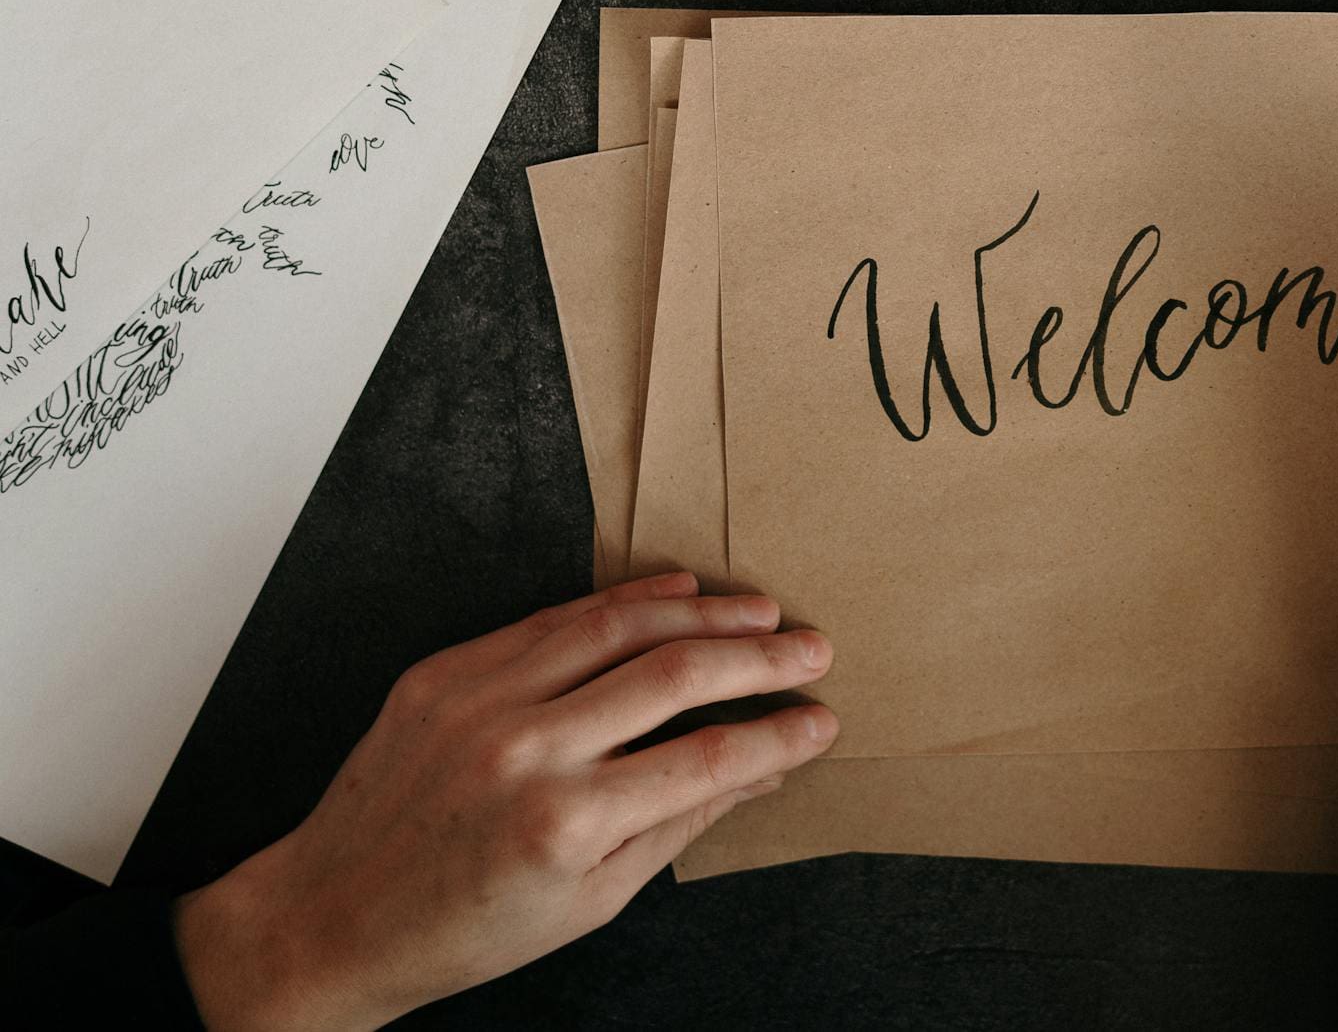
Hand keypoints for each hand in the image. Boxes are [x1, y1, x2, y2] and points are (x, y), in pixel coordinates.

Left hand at [172, 571, 837, 1030]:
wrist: (330, 918)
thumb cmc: (464, 929)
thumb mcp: (590, 901)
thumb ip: (680, 821)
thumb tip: (765, 769)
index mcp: (566, 825)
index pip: (707, 760)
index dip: (777, 735)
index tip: (823, 719)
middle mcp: (526, 751)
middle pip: (673, 676)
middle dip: (759, 660)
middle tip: (813, 649)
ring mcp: (479, 701)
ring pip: (617, 627)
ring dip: (703, 613)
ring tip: (761, 612)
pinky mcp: (445, 672)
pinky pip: (552, 620)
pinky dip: (622, 601)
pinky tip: (677, 592)